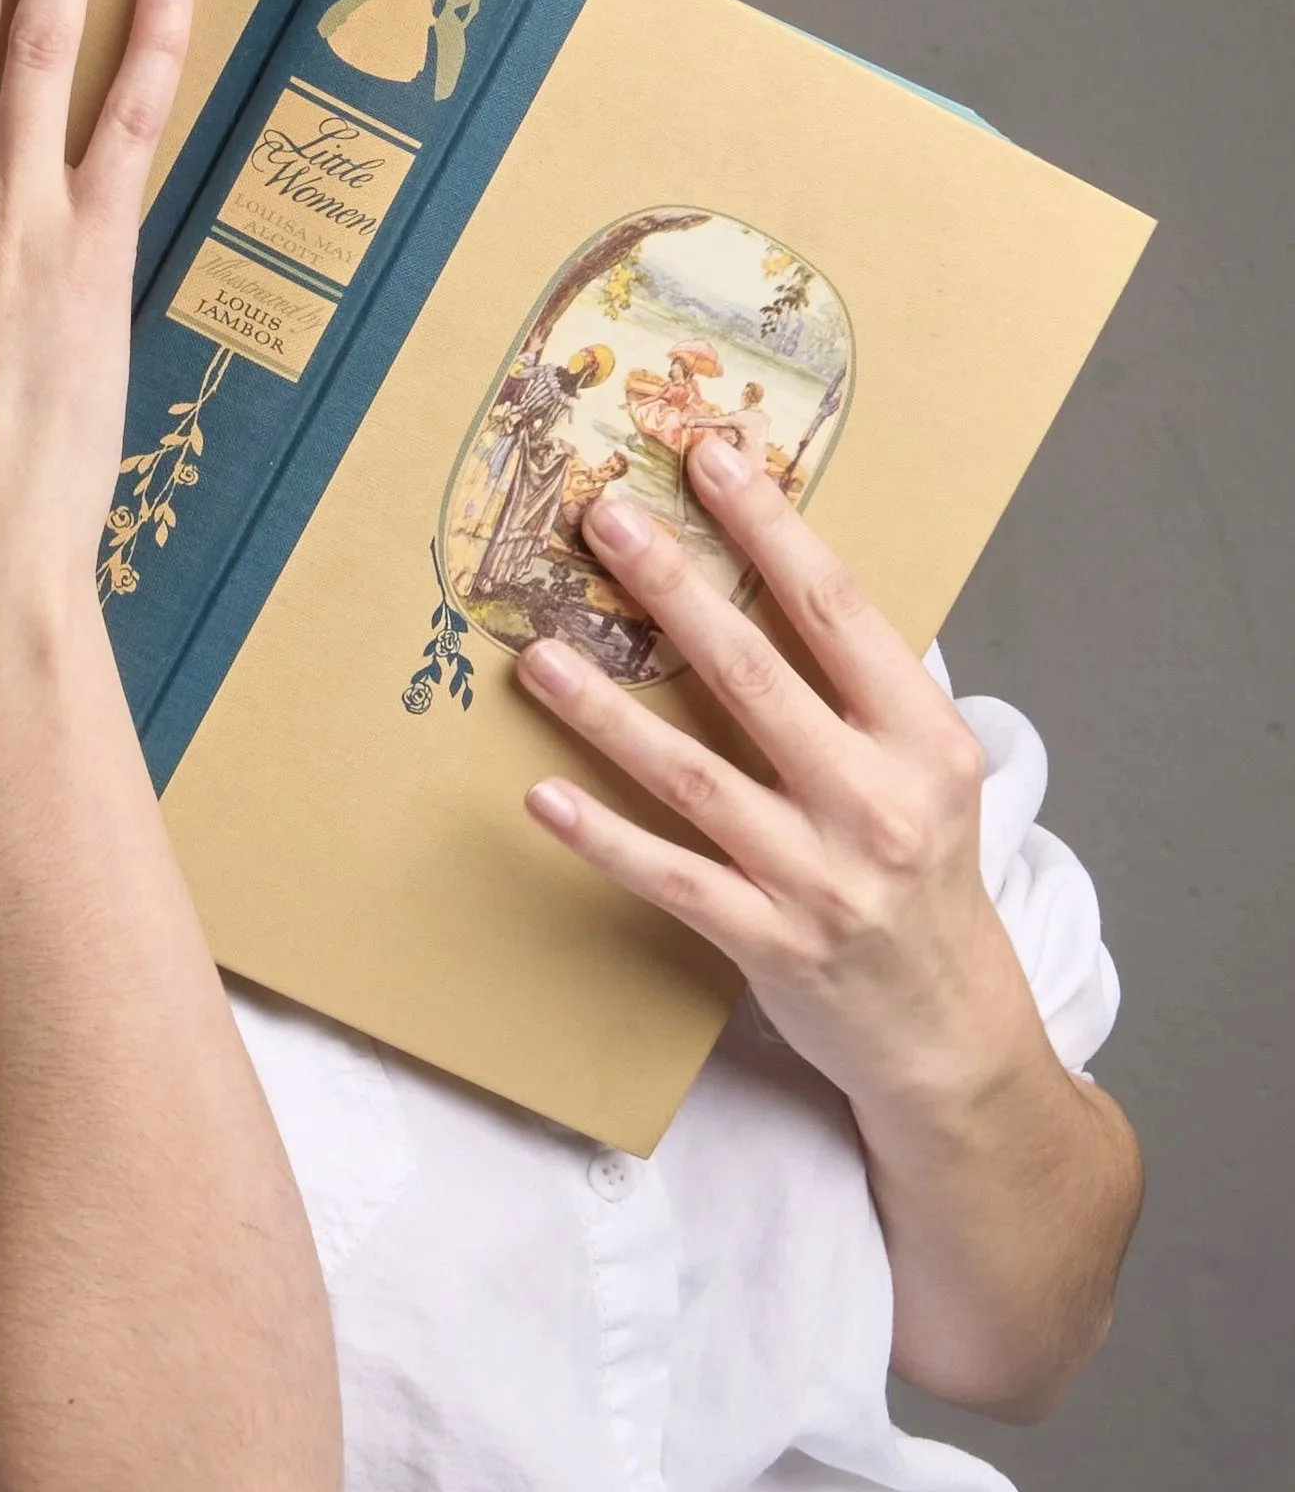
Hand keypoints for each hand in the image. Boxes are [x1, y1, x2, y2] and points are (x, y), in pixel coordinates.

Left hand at [515, 438, 1039, 1123]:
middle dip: (673, 587)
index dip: (771, 527)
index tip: (712, 458)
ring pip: (694, 776)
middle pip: (756, 674)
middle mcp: (878, 799)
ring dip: (607, 712)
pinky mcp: (769, 940)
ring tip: (539, 656)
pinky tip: (542, 795)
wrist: (951, 1033)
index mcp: (924, 737)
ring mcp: (821, 876)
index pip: (837, 610)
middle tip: (602, 518)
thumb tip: (780, 566)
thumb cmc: (926, 875)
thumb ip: (866, 684)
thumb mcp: (929, 770)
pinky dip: (603, 837)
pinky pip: (670, 876)